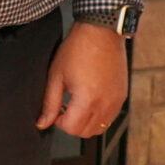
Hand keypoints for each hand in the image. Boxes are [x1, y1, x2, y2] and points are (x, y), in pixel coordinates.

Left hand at [38, 21, 128, 137]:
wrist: (100, 32)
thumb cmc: (78, 48)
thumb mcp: (56, 76)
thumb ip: (50, 103)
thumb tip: (42, 122)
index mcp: (88, 98)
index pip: (72, 129)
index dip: (60, 123)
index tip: (56, 112)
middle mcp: (106, 103)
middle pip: (87, 132)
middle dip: (72, 125)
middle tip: (64, 109)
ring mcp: (117, 100)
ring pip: (100, 127)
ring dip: (86, 122)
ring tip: (77, 104)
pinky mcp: (122, 95)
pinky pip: (110, 116)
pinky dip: (99, 115)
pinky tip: (90, 100)